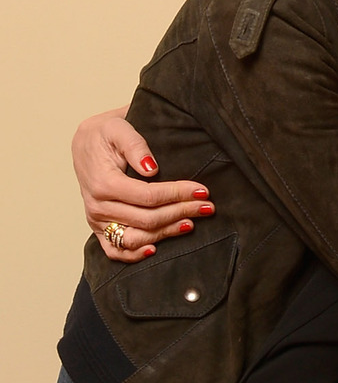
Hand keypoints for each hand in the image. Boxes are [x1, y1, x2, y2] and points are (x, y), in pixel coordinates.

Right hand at [72, 108, 212, 260]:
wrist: (86, 145)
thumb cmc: (105, 135)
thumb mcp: (118, 128)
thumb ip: (134, 145)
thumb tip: (151, 169)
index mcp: (103, 183)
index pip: (149, 196)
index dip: (178, 195)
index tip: (202, 191)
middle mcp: (98, 206)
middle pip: (147, 219)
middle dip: (181, 212)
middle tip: (206, 206)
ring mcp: (97, 221)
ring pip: (136, 238)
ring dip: (167, 233)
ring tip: (191, 223)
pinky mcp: (98, 229)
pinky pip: (115, 251)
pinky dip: (135, 255)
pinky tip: (157, 249)